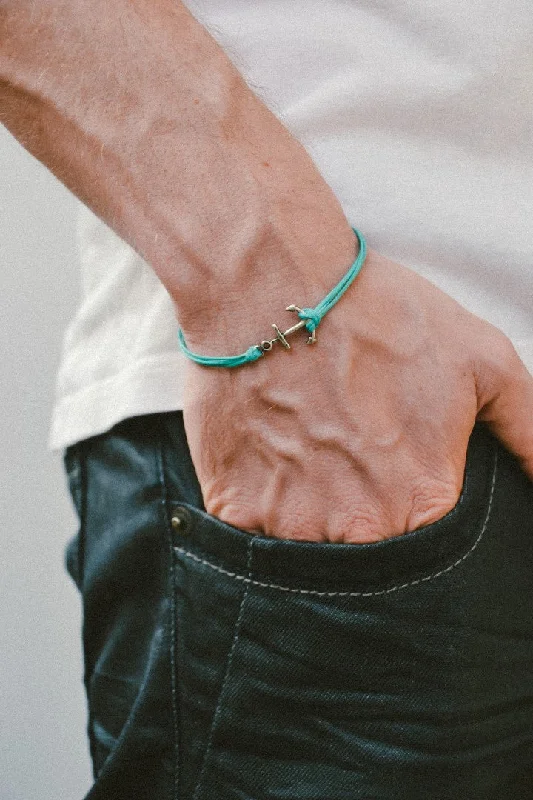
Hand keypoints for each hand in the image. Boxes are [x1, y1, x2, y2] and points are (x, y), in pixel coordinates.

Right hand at [181, 235, 532, 542]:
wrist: (272, 285)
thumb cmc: (379, 317)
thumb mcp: (484, 362)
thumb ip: (531, 433)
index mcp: (422, 504)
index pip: (431, 559)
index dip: (415, 518)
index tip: (399, 484)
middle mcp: (358, 528)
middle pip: (368, 558)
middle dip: (363, 519)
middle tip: (350, 462)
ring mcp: (290, 524)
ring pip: (308, 552)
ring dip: (310, 514)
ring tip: (310, 453)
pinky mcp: (235, 507)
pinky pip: (253, 536)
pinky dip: (263, 504)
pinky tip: (272, 455)